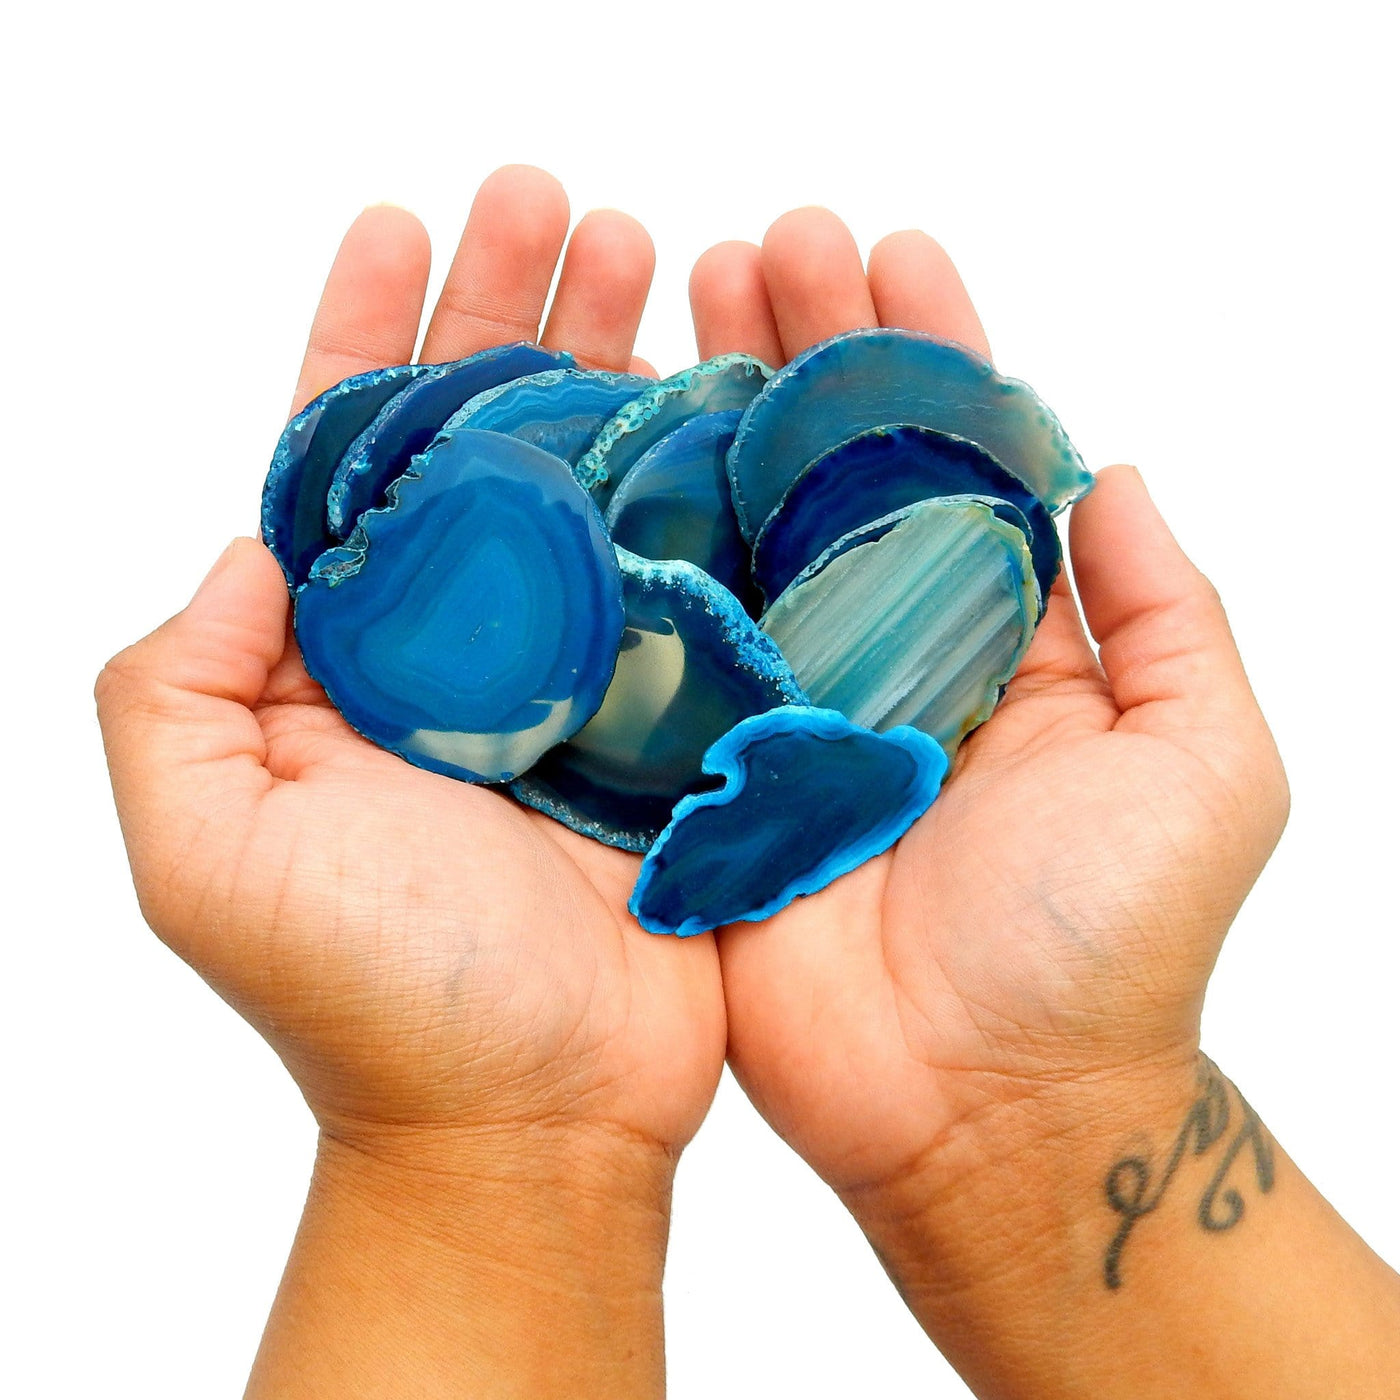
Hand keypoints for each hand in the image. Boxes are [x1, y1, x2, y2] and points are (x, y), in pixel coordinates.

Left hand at [98, 168, 723, 1396]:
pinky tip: (736, 385)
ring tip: (652, 248)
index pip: (348, 454)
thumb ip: (179, 686)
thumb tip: (254, 539)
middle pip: (487, 435)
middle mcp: (466, 643)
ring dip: (619, 356)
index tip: (395, 221)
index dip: (366, 331)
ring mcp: (583, 671)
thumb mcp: (206, 850)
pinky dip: (715, 476)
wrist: (534, 1118)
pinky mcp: (680, 711)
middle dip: (508, 305)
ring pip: (600, 478)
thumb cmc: (371, 1001)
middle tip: (553, 199)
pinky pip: (700, 568)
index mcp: (353, 653)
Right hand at [690, 211, 1287, 1212]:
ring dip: (718, 413)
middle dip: (805, 353)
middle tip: (760, 246)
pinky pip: (673, 639)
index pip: (960, 462)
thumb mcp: (1205, 763)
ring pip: (749, 531)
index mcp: (1004, 640)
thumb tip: (1111, 473)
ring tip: (681, 300)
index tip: (891, 256)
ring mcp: (792, 705)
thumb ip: (1166, 614)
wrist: (980, 1108)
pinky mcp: (713, 765)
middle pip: (838, 473)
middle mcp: (891, 654)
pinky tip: (613, 445)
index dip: (929, 355)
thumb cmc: (1108, 946)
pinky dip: (645, 545)